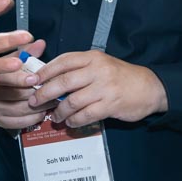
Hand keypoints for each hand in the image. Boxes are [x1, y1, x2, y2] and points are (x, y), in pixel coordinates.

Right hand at [0, 39, 55, 130]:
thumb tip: (40, 43)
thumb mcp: (13, 61)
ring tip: (53, 98)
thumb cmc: (5, 76)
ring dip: (40, 104)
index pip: (5, 78)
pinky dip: (36, 116)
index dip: (21, 78)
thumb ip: (27, 53)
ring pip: (22, 109)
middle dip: (37, 91)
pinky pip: (22, 122)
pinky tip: (43, 110)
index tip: (35, 77)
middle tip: (52, 88)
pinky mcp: (1, 122)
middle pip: (16, 94)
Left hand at [28, 50, 167, 127]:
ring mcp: (105, 88)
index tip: (31, 80)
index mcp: (92, 57)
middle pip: (63, 82)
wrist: (150, 87)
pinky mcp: (110, 104)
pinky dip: (74, 120)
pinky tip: (70, 122)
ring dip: (59, 111)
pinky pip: (85, 115)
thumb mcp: (101, 65)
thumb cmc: (120, 76)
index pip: (63, 61)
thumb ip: (79, 69)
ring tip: (55, 116)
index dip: (44, 71)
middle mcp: (98, 70)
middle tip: (34, 101)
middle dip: (44, 93)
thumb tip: (51, 79)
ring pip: (72, 101)